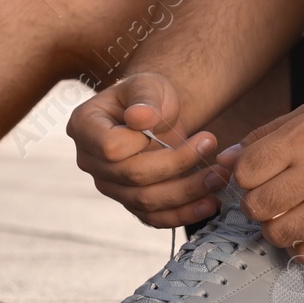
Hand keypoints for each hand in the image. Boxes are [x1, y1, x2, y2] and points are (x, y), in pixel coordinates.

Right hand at [67, 72, 230, 227]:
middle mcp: (90, 161)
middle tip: (211, 147)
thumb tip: (140, 118)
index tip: (172, 126)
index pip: (111, 148)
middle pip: (132, 176)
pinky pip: (154, 217)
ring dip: (187, 192)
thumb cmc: (148, 95)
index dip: (143, 142)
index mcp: (85, 127)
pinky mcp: (130, 202)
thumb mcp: (148, 85)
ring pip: (146, 201)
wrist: (156, 113)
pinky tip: (209, 203)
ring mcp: (109, 186)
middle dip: (178, 165)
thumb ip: (144, 99)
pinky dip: (183, 214)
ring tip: (219, 176)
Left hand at [230, 97, 303, 265]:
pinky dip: (302, 248)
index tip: (257, 179)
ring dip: (276, 230)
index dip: (244, 179)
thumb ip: (264, 137)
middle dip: (256, 207)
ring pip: (279, 235)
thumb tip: (223, 162)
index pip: (245, 173)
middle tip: (270, 202)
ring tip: (289, 217)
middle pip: (257, 207)